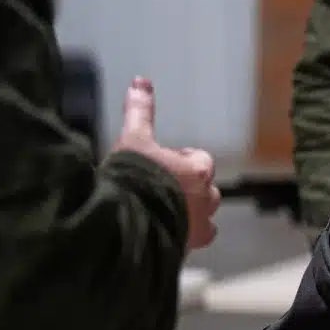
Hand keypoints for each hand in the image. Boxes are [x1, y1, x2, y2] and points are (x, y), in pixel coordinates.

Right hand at [112, 77, 218, 249]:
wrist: (122, 222)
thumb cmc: (132, 179)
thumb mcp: (133, 139)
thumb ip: (140, 111)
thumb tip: (140, 82)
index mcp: (198, 172)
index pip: (201, 161)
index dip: (184, 160)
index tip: (167, 162)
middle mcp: (205, 200)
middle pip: (207, 191)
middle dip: (189, 188)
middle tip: (162, 187)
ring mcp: (198, 226)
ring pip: (203, 219)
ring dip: (189, 214)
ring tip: (161, 211)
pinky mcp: (187, 247)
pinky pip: (191, 242)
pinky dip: (180, 237)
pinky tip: (159, 232)